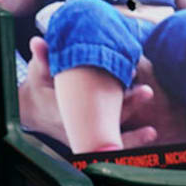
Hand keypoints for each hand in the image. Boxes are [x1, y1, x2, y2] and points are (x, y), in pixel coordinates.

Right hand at [18, 37, 180, 148]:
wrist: (34, 110)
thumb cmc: (38, 86)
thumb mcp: (38, 71)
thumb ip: (41, 57)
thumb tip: (37, 41)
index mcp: (61, 111)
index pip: (84, 110)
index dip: (103, 101)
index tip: (124, 86)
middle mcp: (73, 128)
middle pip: (102, 123)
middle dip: (126, 108)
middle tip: (146, 92)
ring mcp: (82, 137)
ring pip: (109, 140)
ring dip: (131, 137)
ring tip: (151, 132)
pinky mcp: (90, 139)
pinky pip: (111, 144)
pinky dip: (130, 141)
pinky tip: (148, 134)